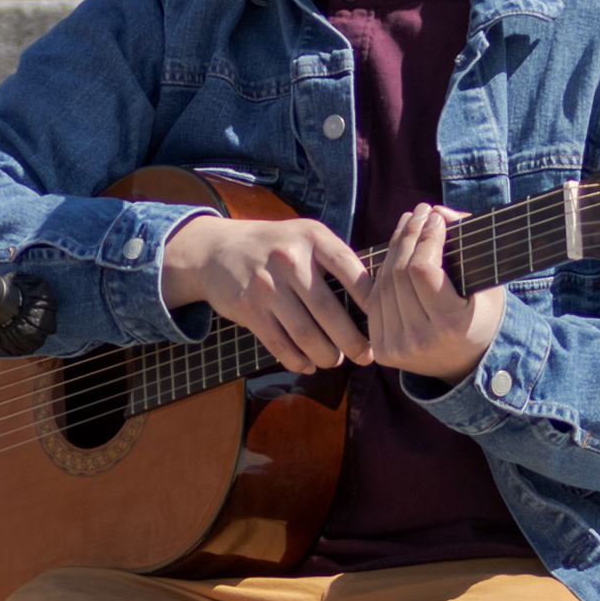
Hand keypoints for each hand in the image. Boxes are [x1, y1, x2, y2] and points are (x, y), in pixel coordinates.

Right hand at [163, 213, 375, 375]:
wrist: (215, 250)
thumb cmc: (274, 246)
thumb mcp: (304, 236)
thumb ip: (335, 258)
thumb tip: (378, 298)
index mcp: (312, 237)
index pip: (351, 270)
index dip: (370, 299)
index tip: (384, 321)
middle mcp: (289, 259)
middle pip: (329, 311)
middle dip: (353, 341)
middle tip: (366, 356)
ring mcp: (266, 285)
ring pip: (305, 334)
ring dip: (326, 355)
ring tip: (336, 361)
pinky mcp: (248, 309)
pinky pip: (280, 345)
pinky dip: (297, 361)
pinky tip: (308, 365)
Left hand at [358, 203, 508, 384]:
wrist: (471, 364)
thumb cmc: (484, 315)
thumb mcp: (488, 282)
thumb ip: (468, 243)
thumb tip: (437, 211)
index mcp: (450, 326)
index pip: (423, 270)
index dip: (426, 238)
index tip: (435, 218)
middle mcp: (420, 340)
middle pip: (400, 274)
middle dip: (408, 236)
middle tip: (419, 212)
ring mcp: (397, 348)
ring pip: (384, 284)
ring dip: (394, 249)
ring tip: (407, 224)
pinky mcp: (382, 351)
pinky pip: (375, 300)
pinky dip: (383, 274)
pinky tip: (395, 253)